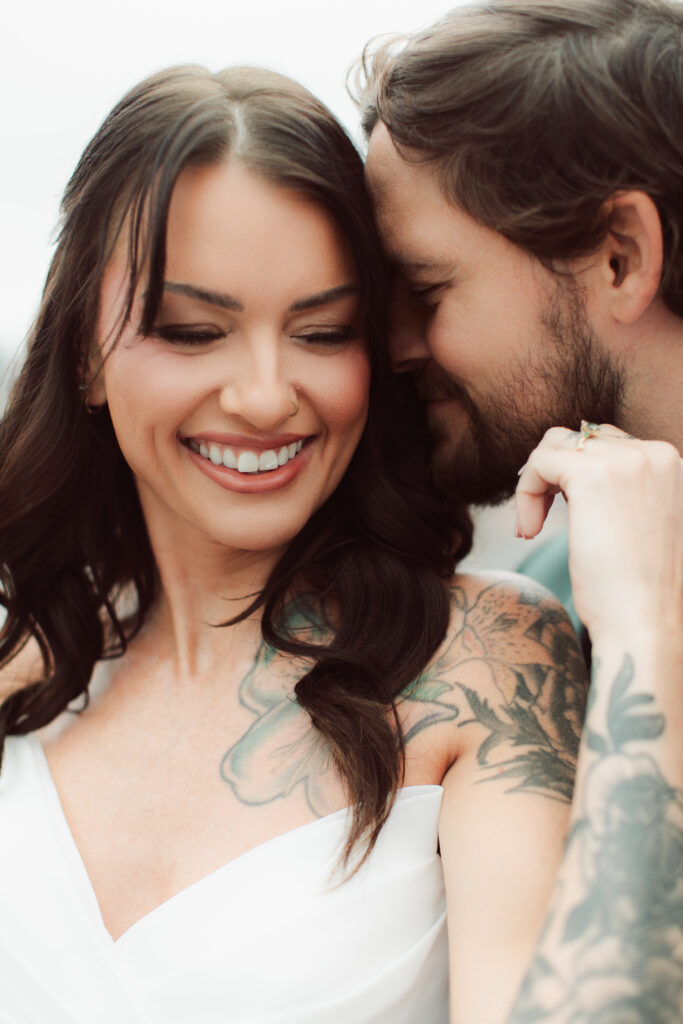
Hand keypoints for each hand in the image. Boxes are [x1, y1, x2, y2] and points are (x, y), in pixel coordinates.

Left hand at [514, 424, 682, 640]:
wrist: (646, 624)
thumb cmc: (641, 589)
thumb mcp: (641, 524)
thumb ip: (621, 491)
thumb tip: (572, 473)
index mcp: (671, 463)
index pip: (606, 445)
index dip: (573, 478)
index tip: (563, 515)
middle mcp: (654, 452)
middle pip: (578, 439)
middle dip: (552, 477)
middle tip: (538, 521)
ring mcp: (625, 460)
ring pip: (554, 446)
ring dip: (535, 484)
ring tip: (531, 528)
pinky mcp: (590, 475)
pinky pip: (538, 462)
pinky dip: (524, 494)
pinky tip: (529, 532)